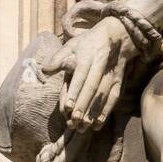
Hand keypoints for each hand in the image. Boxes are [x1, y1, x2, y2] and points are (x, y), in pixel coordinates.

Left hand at [44, 13, 135, 128]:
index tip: (67, 107)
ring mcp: (112, 75)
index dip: (75, 92)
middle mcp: (101, 67)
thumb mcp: (72, 45)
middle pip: (92, 89)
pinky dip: (106, 112)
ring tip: (83, 126)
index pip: (81, 77)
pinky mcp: (118, 82)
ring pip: (103, 96)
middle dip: (83, 106)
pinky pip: (113, 99)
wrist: (117, 35)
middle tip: (74, 122)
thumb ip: (58, 59)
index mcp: (88, 57)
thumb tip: (43, 70)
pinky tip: (97, 124)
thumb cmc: (88, 42)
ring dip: (94, 112)